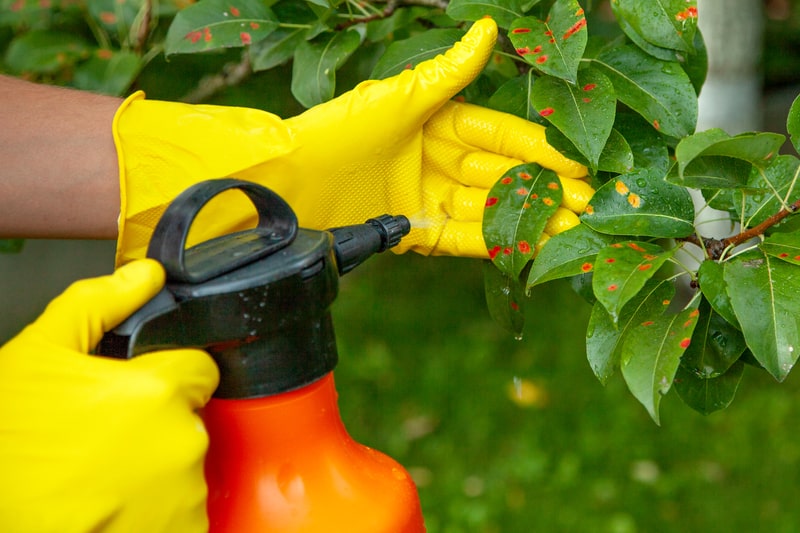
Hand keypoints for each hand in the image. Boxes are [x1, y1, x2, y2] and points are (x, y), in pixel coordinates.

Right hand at [0, 260, 218, 531]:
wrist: (0, 516)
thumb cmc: (7, 445)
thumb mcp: (37, 355)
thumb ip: (96, 305)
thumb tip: (144, 274)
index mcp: (160, 390)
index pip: (200, 367)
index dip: (171, 372)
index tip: (144, 387)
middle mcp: (183, 441)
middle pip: (189, 416)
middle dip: (156, 420)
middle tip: (106, 437)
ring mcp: (184, 492)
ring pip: (184, 463)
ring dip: (155, 466)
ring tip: (103, 475)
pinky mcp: (183, 530)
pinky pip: (184, 509)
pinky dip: (158, 507)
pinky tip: (116, 504)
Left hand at [114, 18, 588, 262]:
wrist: (286, 184)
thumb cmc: (337, 131)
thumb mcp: (398, 98)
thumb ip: (448, 73)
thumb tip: (489, 28)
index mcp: (435, 121)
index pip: (500, 135)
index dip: (541, 148)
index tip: (581, 161)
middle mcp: (434, 159)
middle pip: (501, 175)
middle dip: (547, 190)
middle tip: (593, 204)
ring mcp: (424, 197)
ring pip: (488, 209)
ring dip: (530, 219)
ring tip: (574, 230)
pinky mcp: (410, 232)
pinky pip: (461, 237)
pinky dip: (494, 241)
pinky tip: (529, 246)